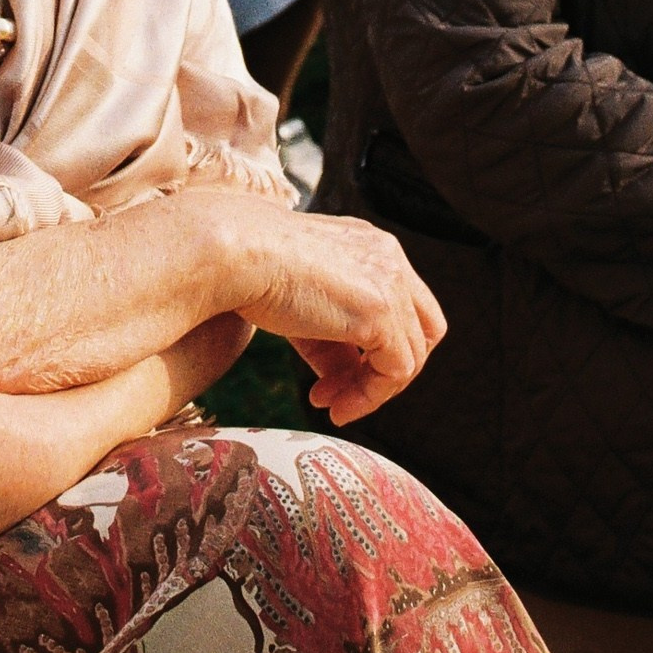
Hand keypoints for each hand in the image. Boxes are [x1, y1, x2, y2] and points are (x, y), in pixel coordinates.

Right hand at [224, 208, 445, 425]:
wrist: (232, 255)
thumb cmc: (248, 271)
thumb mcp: (301, 305)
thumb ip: (330, 338)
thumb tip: (342, 381)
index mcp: (370, 246)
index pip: (402, 306)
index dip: (375, 349)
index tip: (331, 376)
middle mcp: (389, 257)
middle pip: (421, 330)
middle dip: (384, 371)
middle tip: (339, 395)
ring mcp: (391, 282)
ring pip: (411, 356)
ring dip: (370, 392)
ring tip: (331, 406)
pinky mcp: (382, 311)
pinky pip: (397, 371)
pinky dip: (369, 397)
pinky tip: (333, 405)